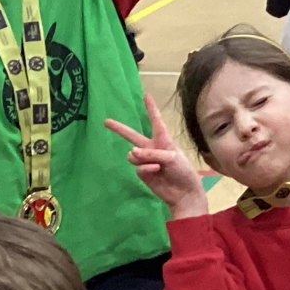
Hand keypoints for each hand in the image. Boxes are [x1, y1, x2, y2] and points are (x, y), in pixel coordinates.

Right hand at [106, 94, 207, 219]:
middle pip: (133, 136)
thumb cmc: (183, 171)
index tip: (146, 96)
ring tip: (156, 165)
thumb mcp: (172, 157)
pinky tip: (156, 171)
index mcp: (163, 140)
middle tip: (106, 121)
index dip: (151, 108)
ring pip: (133, 155)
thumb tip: (131, 153)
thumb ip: (151, 153)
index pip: (156, 121)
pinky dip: (146, 168)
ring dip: (142, 158)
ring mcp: (146, 161)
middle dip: (119, 129)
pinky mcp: (143, 173)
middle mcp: (152, 148)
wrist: (184, 193)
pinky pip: (138, 167)